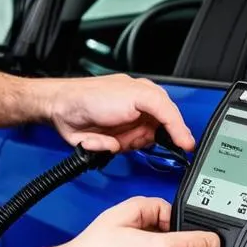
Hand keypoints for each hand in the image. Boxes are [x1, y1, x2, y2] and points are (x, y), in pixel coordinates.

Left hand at [46, 73, 195, 154]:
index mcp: (146, 96)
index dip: (179, 132)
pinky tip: (99, 137)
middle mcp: (137, 112)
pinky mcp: (111, 140)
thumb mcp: (138, 96)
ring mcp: (124, 127)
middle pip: (156, 135)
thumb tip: (180, 132)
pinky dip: (108, 147)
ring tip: (111, 133)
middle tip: (132, 134)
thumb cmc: (92, 94)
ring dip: (125, 142)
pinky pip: (118, 151)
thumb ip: (164, 111)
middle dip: (141, 137)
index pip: (171, 116)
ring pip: (138, 146)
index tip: (186, 145)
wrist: (60, 107)